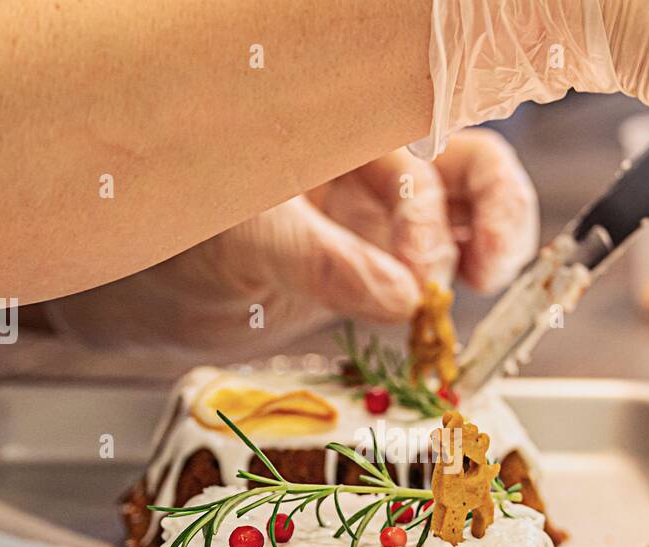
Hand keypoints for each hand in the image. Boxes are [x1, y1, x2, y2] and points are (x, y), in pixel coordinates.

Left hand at [45, 129, 537, 356]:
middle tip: (473, 278)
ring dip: (491, 251)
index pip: (433, 120)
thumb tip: (403, 298)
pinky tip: (442, 324)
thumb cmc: (181, 237)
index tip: (438, 252)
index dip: (463, 176)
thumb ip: (318, 261)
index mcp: (340, 124)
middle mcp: (372, 161)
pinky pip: (439, 272)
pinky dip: (454, 297)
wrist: (156, 295)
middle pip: (469, 167)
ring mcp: (382, 215)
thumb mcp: (239, 238)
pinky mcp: (381, 267)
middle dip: (491, 217)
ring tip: (473, 296)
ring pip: (468, 216)